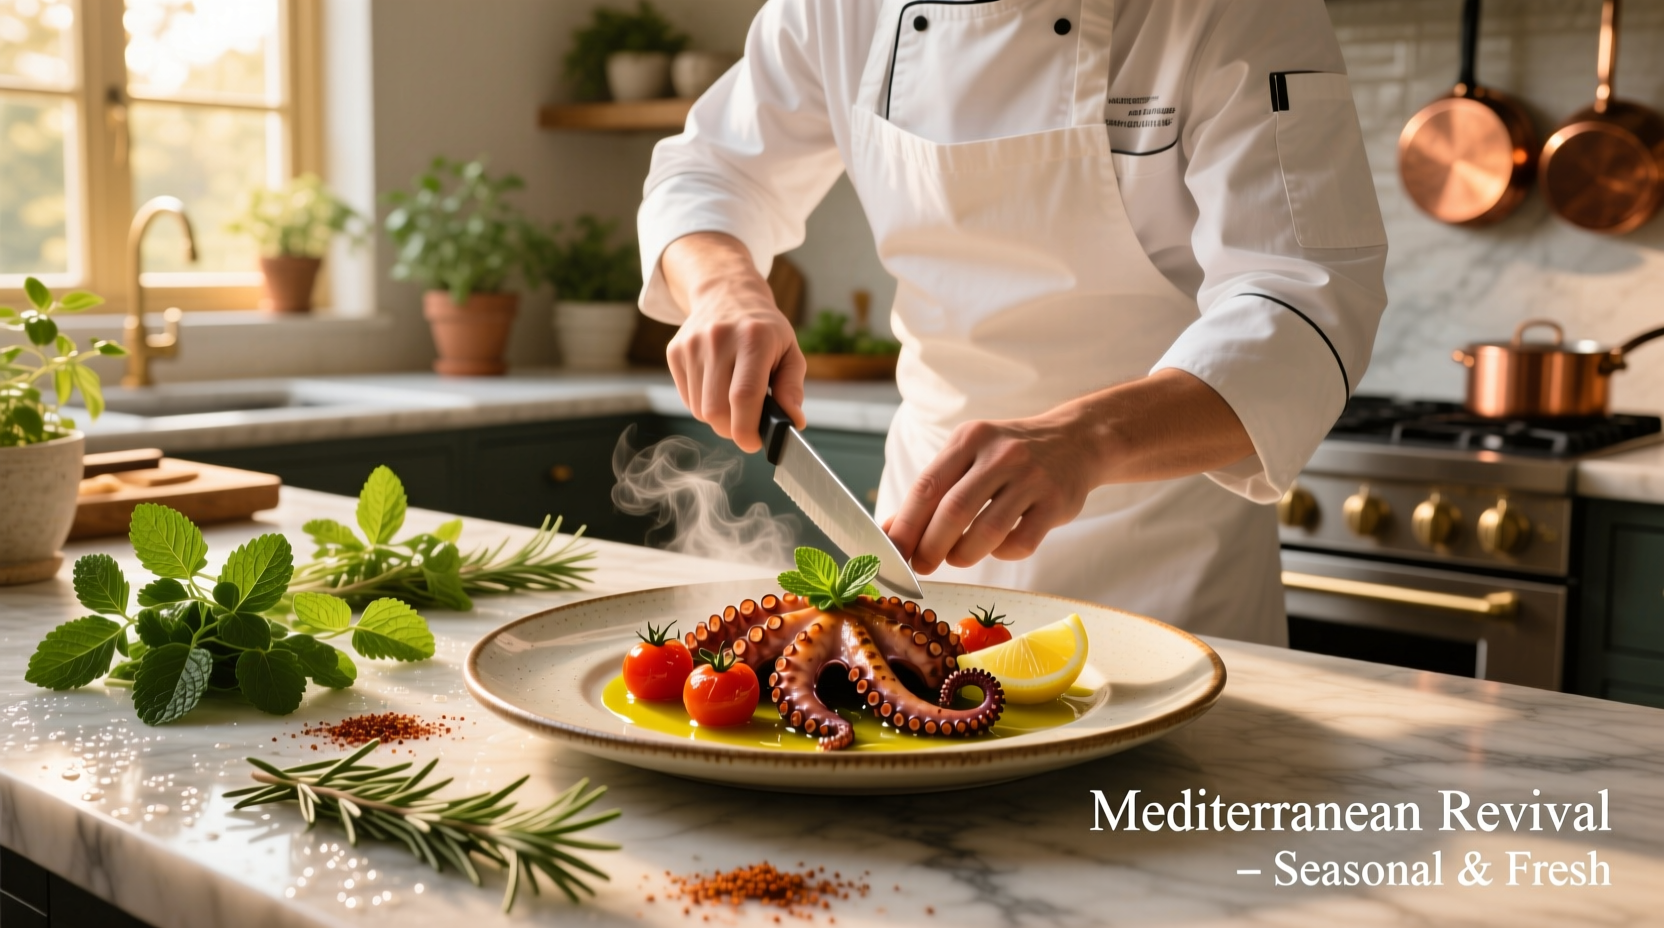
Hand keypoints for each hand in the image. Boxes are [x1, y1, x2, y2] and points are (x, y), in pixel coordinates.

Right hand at [663, 232, 805, 451]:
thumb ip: (791, 388)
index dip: (748, 429)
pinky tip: (717, 387)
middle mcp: (718, 339)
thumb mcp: (789, 351)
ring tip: (733, 400)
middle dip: (733, 429)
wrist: (726, 293)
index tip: (755, 442)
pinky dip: (704, 405)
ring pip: (700, 410)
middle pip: (716, 411)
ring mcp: (692, 345)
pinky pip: (688, 399)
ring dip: (719, 418)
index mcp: (753, 338)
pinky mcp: (675, 352)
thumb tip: (793, 422)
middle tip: (747, 425)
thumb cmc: (764, 330)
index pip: (743, 396)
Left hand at [884, 370, 1254, 573]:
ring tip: (956, 558)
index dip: (905, 524)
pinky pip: (1020, 541)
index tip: (892, 552)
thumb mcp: (969, 456)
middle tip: (921, 566)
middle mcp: (1001, 454)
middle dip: (930, 547)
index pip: (927, 486)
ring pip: (987, 531)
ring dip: (963, 554)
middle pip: (953, 511)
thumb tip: (889, 533)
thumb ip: (933, 490)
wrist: (1076, 440)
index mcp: (970, 439)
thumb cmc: (1008, 456)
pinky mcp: (1057, 502)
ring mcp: (1032, 478)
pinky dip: (1001, 553)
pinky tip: (997, 545)